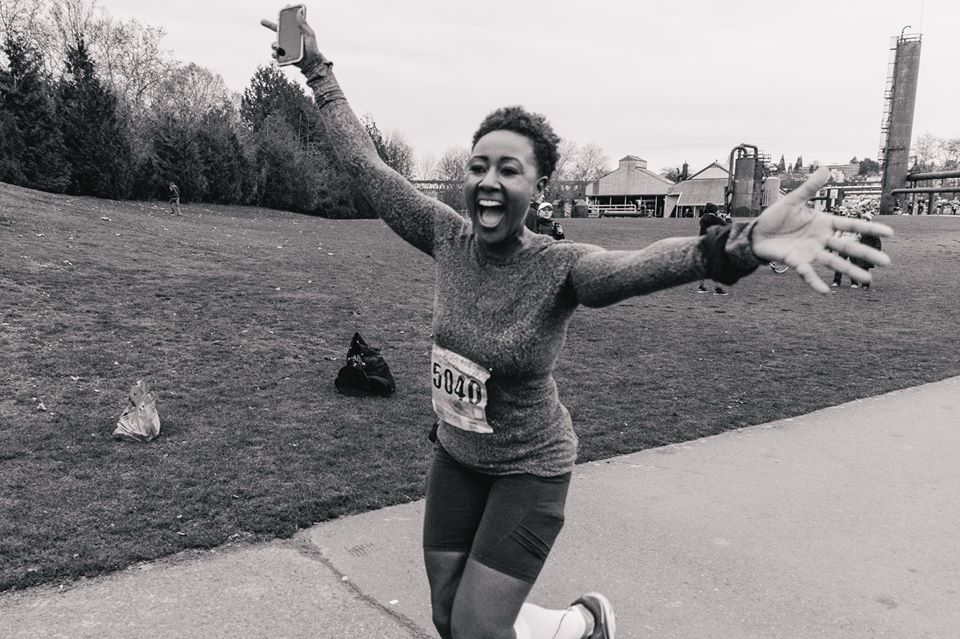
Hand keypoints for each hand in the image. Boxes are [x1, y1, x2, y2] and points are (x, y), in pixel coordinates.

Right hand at [260, 7, 323, 71]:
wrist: (312, 62)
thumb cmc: (312, 48)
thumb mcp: (309, 34)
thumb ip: (304, 24)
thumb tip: (299, 12)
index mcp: (293, 33)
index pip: (284, 24)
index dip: (278, 18)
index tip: (276, 12)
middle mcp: (288, 40)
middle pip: (276, 32)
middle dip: (269, 25)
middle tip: (263, 21)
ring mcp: (285, 48)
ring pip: (275, 44)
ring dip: (274, 44)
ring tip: (278, 46)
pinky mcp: (284, 57)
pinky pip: (276, 55)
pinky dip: (275, 55)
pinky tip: (277, 54)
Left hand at [751, 167, 893, 292]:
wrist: (756, 233)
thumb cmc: (775, 217)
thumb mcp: (793, 200)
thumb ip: (810, 188)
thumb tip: (826, 169)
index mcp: (824, 223)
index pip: (851, 226)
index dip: (870, 228)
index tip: (890, 233)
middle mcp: (821, 239)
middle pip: (848, 247)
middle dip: (867, 254)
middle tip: (888, 262)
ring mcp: (810, 252)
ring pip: (834, 262)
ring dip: (850, 271)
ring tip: (867, 279)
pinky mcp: (796, 262)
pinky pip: (808, 274)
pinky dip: (815, 282)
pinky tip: (825, 291)